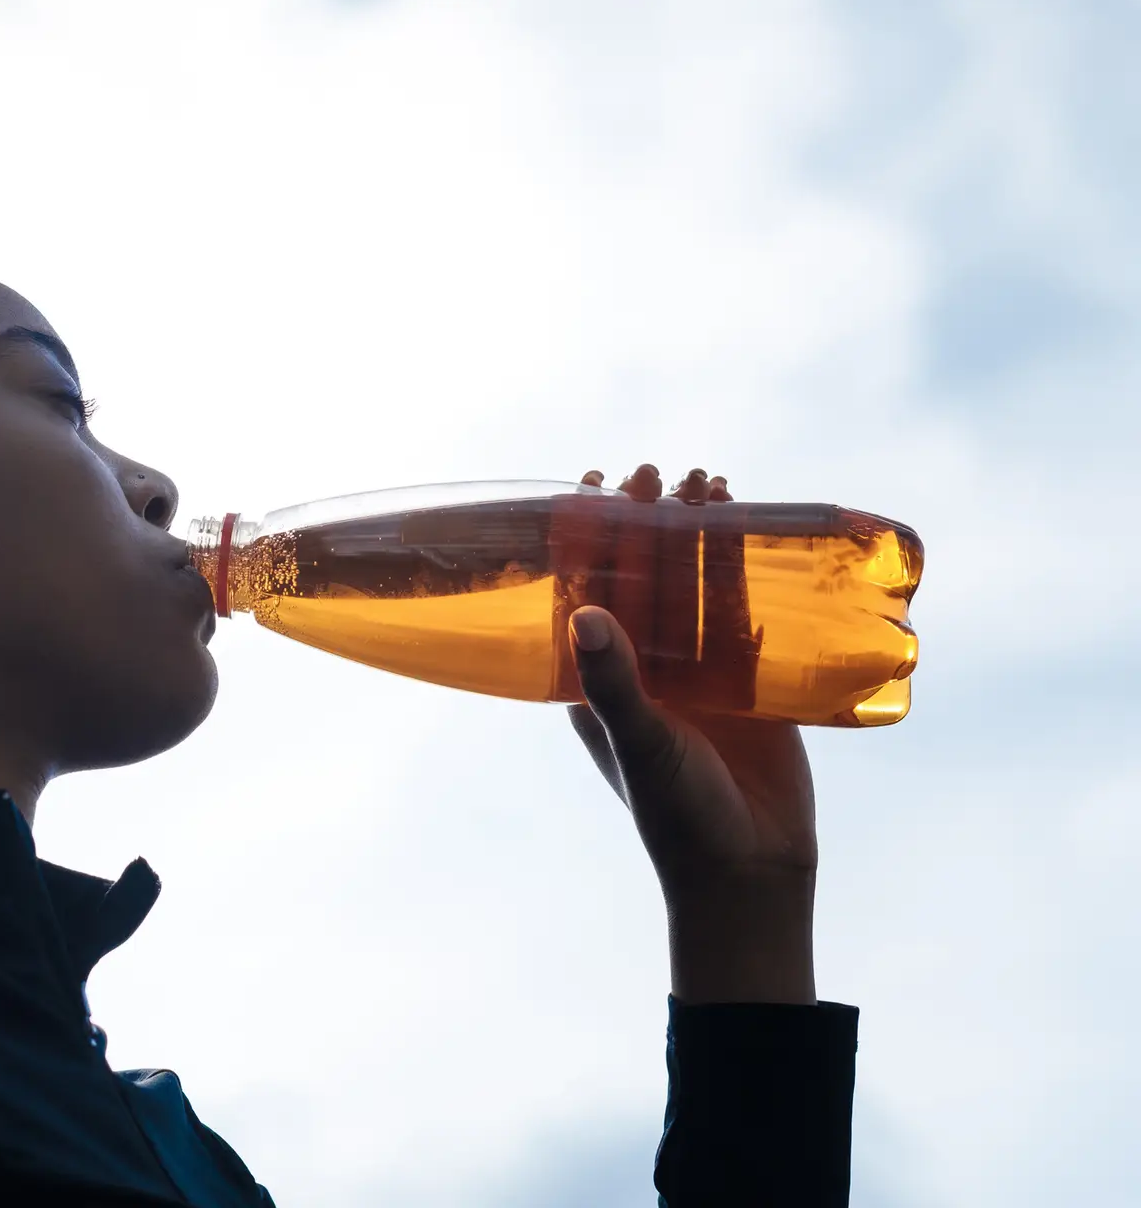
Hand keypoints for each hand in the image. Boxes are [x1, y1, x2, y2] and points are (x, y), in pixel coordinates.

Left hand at [569, 465, 817, 1004]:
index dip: (587, 539)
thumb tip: (582, 614)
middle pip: (643, 577)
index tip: (594, 484)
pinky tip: (764, 533)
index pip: (585, 592)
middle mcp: (645, 671)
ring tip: (714, 482)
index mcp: (598, 683)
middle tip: (660, 472)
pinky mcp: (752, 685)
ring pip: (697, 588)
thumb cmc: (677, 817)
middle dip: (649, 522)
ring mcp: (699, 676)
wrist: (750, 874)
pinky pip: (749, 616)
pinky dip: (752, 574)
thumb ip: (613, 684)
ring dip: (703, 536)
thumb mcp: (640, 744)